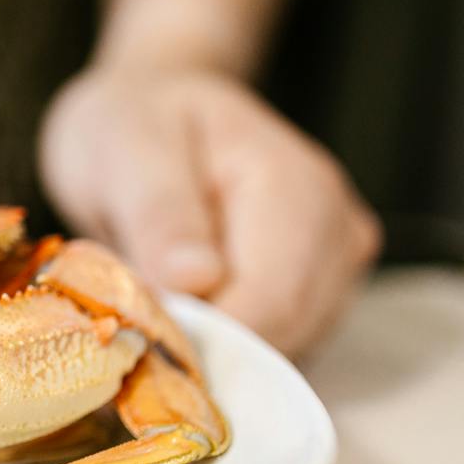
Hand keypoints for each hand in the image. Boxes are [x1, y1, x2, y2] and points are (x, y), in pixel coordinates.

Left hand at [39, 64, 380, 357]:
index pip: (272, 301)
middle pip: (287, 334)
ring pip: (287, 352)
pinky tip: (188, 312)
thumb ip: (160, 212)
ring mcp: (336, 264)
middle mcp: (336, 228)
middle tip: (135, 319)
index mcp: (294, 185)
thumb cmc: (135, 124)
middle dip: (208, 347)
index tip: (138, 336)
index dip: (205, 337)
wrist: (155, 110)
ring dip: (219, 349)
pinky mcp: (320, 293)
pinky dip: (231, 348)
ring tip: (159, 302)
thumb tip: (197, 280)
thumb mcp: (126, 149)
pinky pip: (281, 349)